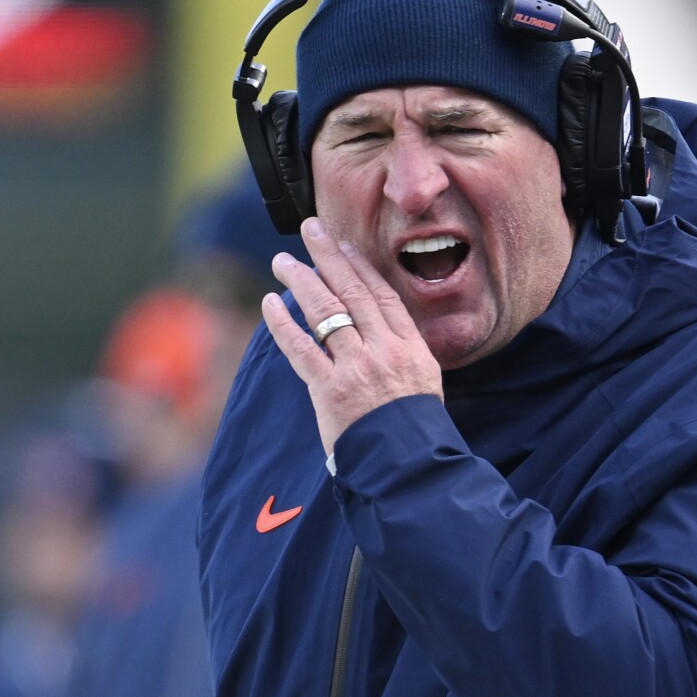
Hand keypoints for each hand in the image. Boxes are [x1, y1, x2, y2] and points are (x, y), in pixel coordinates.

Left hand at [261, 217, 442, 455]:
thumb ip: (402, 348)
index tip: (343, 246)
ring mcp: (356, 368)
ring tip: (283, 262)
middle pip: (352, 293)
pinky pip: (301, 348)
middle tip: (310, 230)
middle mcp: (384, 351)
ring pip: (326, 312)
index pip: (382, 295)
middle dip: (328, 257)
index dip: (360, 267)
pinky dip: (283, 323)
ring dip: (301, 281)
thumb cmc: (413, 426)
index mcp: (411, 347)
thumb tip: (377, 322)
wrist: (406, 465)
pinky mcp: (330, 389)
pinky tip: (271, 303)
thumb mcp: (424, 379)